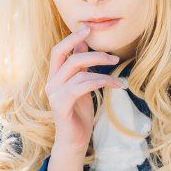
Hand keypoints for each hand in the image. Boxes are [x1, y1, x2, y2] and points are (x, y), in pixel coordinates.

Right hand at [45, 25, 123, 154]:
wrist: (74, 142)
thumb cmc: (79, 114)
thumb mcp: (82, 86)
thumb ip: (80, 67)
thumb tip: (83, 44)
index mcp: (54, 77)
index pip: (58, 51)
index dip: (72, 38)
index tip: (88, 28)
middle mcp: (51, 83)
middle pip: (68, 57)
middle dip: (91, 52)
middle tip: (113, 56)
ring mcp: (54, 95)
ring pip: (79, 72)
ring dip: (103, 72)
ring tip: (119, 80)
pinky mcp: (61, 105)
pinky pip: (82, 86)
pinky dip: (101, 82)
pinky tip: (115, 85)